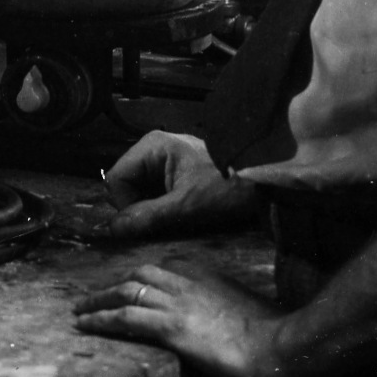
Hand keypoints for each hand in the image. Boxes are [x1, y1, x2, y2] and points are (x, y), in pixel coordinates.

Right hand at [69, 127, 250, 246]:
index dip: (124, 205)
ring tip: (173, 221)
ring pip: (140, 190)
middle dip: (138, 208)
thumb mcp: (185, 206)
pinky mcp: (176, 172)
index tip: (144, 224)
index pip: (115, 179)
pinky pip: (155, 192)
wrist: (264, 181)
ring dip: (150, 210)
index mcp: (151, 146)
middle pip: (126, 184)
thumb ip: (147, 216)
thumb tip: (112, 229)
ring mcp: (165, 160)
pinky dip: (161, 207)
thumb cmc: (225, 188)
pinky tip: (179, 215)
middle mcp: (154, 148)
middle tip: (162, 224)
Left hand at [72, 256, 287, 376]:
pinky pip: (126, 318)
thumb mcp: (246, 309)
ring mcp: (178, 303)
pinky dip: (102, 319)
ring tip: (80, 311)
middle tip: (93, 297)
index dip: (139, 277)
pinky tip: (86, 325)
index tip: (126, 285)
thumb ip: (225, 304)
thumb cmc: (272, 334)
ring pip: (125, 292)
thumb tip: (215, 318)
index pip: (162, 268)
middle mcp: (187, 282)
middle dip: (113, 285)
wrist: (280, 346)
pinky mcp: (172, 327)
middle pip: (138, 275)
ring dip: (98, 301)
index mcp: (205, 275)